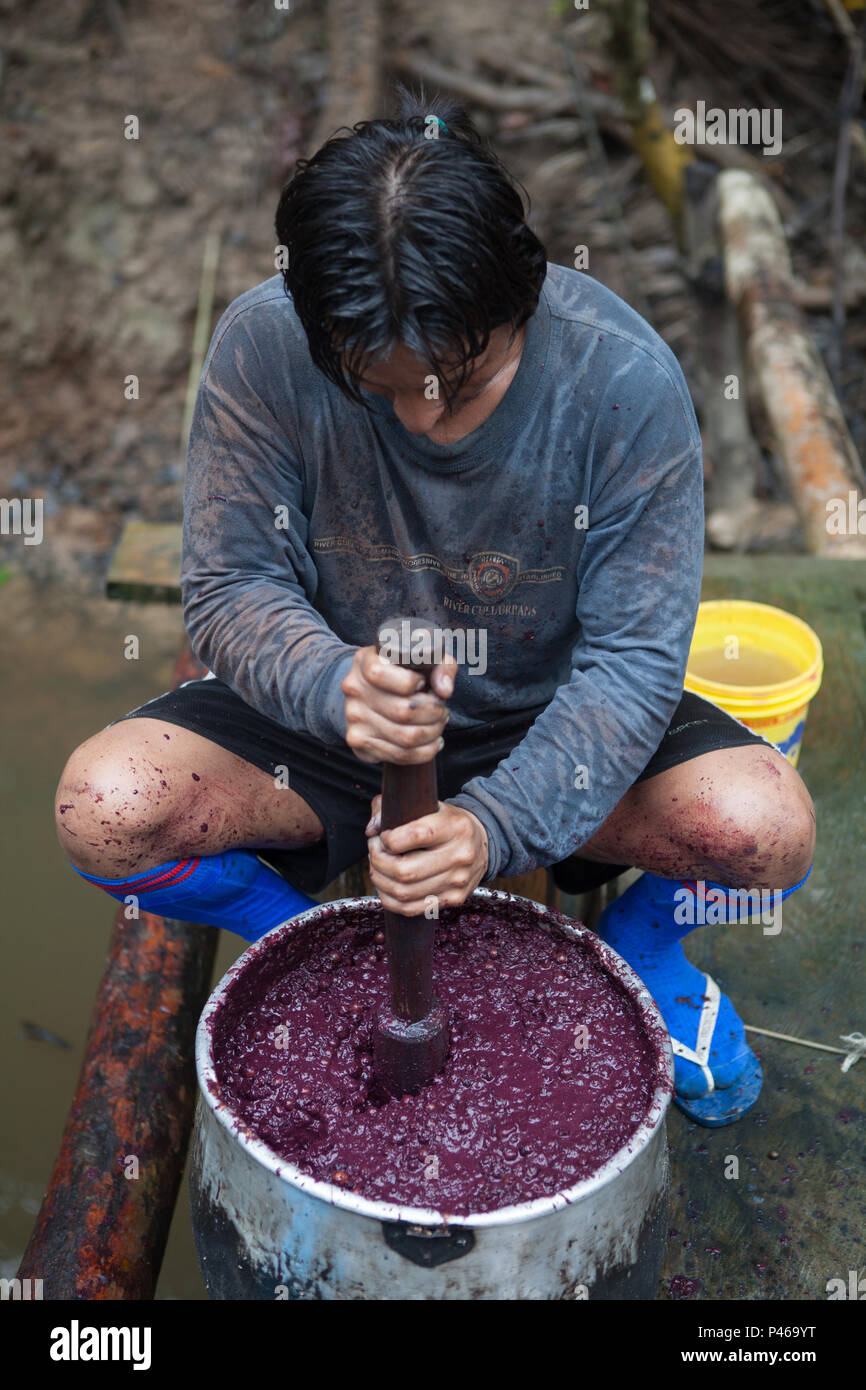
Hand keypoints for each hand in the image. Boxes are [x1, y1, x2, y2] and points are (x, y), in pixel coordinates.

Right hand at [341, 645, 456, 764]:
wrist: (373, 692)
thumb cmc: (404, 671)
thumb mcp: (425, 657)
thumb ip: (441, 665)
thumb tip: (444, 690)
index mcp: (364, 661)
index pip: (380, 674)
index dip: (411, 681)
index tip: (423, 682)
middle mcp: (354, 690)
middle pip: (403, 711)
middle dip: (434, 713)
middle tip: (441, 709)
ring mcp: (354, 718)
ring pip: (405, 738)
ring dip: (433, 733)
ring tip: (438, 723)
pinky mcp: (359, 742)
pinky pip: (400, 755)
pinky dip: (425, 751)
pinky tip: (432, 741)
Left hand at [366, 796, 488, 915]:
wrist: (482, 843)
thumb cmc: (447, 823)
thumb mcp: (428, 805)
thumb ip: (394, 808)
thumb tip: (371, 830)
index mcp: (454, 827)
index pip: (414, 836)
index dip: (387, 839)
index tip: (383, 836)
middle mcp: (460, 855)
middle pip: (404, 871)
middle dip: (378, 862)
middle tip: (374, 852)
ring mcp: (458, 881)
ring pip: (404, 892)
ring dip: (380, 881)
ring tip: (378, 868)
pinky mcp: (454, 899)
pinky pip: (411, 909)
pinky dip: (390, 900)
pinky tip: (386, 886)